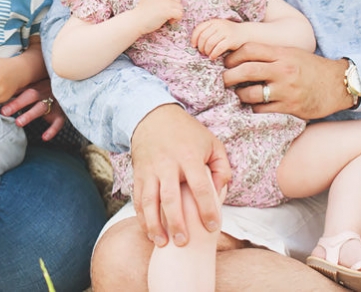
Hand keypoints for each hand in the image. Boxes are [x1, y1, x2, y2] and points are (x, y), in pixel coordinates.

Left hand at [0, 78, 65, 140]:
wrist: (67, 89)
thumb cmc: (43, 90)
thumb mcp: (32, 88)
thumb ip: (17, 92)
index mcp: (35, 86)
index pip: (21, 90)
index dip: (11, 96)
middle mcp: (44, 93)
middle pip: (31, 95)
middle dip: (17, 103)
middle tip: (4, 112)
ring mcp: (53, 103)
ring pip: (42, 107)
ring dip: (30, 114)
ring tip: (19, 123)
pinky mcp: (61, 114)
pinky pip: (58, 122)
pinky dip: (52, 130)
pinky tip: (44, 137)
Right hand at [130, 104, 231, 247]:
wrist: (152, 116)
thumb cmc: (187, 133)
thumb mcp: (211, 142)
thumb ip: (222, 166)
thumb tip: (222, 189)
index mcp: (189, 157)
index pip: (200, 187)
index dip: (207, 209)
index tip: (212, 226)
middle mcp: (167, 164)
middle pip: (171, 198)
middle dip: (177, 223)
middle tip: (184, 242)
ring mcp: (150, 170)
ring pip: (149, 201)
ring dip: (154, 224)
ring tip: (162, 243)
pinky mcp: (138, 174)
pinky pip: (137, 198)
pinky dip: (141, 217)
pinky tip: (149, 231)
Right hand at [133, 0, 183, 33]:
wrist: (135, 21)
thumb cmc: (141, 14)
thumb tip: (170, 0)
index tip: (172, 5)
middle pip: (178, 0)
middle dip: (175, 8)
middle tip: (168, 14)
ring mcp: (165, 2)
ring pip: (180, 7)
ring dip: (176, 14)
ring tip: (168, 19)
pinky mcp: (167, 11)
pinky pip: (179, 13)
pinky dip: (176, 19)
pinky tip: (169, 21)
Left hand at [192, 19, 247, 59]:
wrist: (246, 33)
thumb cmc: (228, 34)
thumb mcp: (217, 29)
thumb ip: (208, 33)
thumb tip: (194, 45)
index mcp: (213, 22)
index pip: (199, 29)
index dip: (194, 38)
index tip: (194, 46)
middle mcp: (219, 25)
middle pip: (203, 37)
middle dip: (201, 47)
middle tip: (202, 52)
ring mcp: (225, 32)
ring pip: (210, 43)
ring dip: (207, 51)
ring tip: (208, 55)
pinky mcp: (231, 40)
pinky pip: (219, 48)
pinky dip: (214, 54)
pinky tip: (213, 57)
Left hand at [222, 43, 350, 119]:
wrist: (338, 84)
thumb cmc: (311, 67)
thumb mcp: (292, 53)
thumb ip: (270, 54)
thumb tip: (241, 56)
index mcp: (282, 54)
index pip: (249, 49)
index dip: (233, 56)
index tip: (226, 62)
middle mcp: (283, 71)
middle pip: (246, 71)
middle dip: (229, 76)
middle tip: (224, 79)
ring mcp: (286, 90)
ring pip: (251, 94)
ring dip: (239, 95)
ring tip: (238, 94)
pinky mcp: (290, 107)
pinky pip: (263, 109)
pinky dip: (254, 108)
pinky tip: (254, 105)